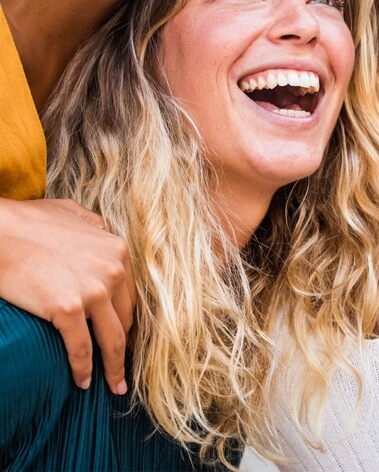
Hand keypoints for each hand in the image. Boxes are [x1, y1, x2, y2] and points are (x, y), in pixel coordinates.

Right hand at [0, 197, 135, 392]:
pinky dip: (84, 370)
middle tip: (122, 367)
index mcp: (116, 250)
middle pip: (125, 319)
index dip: (126, 318)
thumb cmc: (29, 221)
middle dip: (124, 346)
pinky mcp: (67, 308)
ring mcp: (92, 290)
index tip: (124, 336)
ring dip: (114, 367)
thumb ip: (95, 226)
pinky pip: (81, 349)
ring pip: (112, 340)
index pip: (129, 294)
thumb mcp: (73, 213)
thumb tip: (103, 233)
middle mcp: (112, 270)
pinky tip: (83, 382)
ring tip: (113, 385)